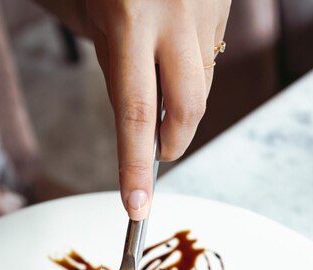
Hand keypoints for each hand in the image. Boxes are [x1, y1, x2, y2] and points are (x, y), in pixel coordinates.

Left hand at [88, 0, 230, 219]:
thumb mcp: (87, 6)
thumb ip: (110, 60)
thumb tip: (136, 118)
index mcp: (131, 17)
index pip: (134, 114)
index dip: (135, 167)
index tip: (136, 206)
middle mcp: (176, 15)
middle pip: (187, 111)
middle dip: (171, 142)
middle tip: (157, 151)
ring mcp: (208, 9)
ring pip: (203, 84)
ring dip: (181, 99)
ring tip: (157, 76)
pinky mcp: (225, 4)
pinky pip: (212, 55)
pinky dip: (192, 68)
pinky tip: (174, 48)